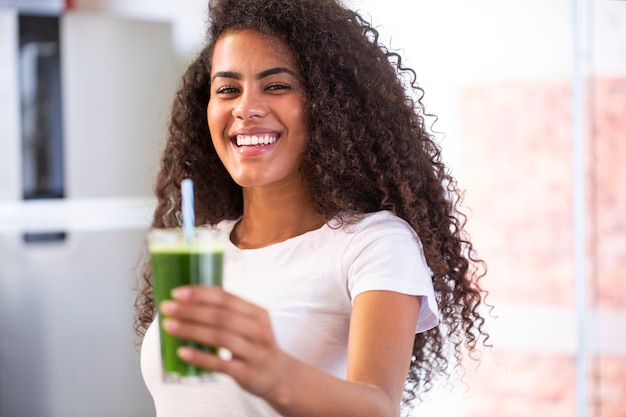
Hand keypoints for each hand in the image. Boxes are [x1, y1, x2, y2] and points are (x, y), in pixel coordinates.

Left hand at [160, 286, 290, 399]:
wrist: (280, 376)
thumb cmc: (257, 346)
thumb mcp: (251, 325)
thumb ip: (228, 313)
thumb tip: (187, 303)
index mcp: (258, 313)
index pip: (226, 298)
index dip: (200, 294)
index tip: (178, 293)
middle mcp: (259, 330)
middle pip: (221, 316)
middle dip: (190, 310)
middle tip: (168, 308)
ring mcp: (255, 352)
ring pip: (219, 337)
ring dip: (191, 330)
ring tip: (169, 326)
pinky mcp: (247, 373)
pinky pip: (220, 364)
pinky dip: (199, 357)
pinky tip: (182, 351)